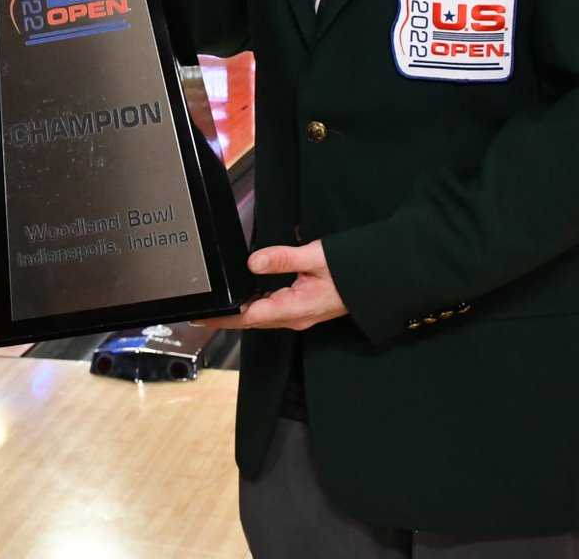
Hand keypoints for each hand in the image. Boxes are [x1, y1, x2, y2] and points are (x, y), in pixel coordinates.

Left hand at [193, 240, 346, 331]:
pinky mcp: (306, 309)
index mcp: (294, 308)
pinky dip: (258, 305)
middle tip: (204, 310)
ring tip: (222, 303)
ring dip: (243, 311)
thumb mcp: (315, 257)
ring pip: (264, 316)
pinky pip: (275, 311)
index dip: (223, 317)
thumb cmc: (350, 270)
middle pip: (253, 320)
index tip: (201, 318)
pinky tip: (252, 295)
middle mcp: (295, 317)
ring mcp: (301, 315)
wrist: (376, 280)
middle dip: (228, 316)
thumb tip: (253, 263)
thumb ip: (282, 259)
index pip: (249, 317)